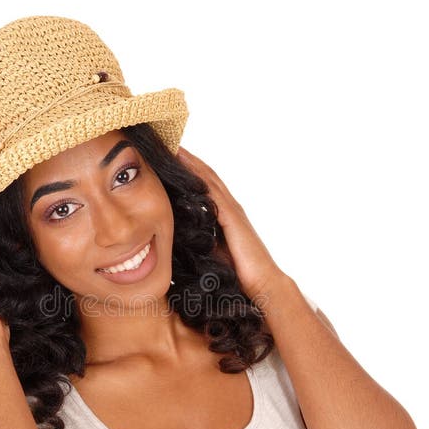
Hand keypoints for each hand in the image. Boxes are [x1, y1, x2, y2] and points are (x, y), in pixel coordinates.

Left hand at [176, 146, 286, 300]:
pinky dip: (196, 173)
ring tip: (171, 144)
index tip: (168, 159)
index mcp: (224, 217)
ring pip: (207, 177)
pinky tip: (182, 161)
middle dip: (186, 159)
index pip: (202, 188)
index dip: (187, 172)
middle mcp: (229, 208)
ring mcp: (231, 210)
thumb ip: (197, 244)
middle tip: (166, 142)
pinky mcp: (231, 217)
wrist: (262, 285)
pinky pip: (211, 189)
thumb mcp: (212, 255)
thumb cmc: (238, 276)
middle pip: (204, 176)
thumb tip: (173, 241)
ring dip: (190, 160)